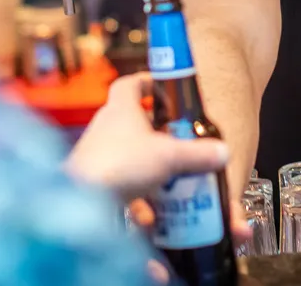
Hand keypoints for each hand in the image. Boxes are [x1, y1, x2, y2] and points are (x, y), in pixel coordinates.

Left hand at [66, 73, 229, 200]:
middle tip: (179, 141)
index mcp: (120, 108)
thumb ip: (198, 154)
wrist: (78, 202)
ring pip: (130, 158)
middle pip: (134, 123)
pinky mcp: (95, 182)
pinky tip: (153, 220)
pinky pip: (122, 188)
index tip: (165, 86)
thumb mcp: (168, 156)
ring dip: (151, 171)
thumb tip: (222, 151)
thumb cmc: (118, 164)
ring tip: (172, 184)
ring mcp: (98, 156)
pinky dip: (138, 204)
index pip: (131, 83)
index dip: (148, 81)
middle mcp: (106, 128)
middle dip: (158, 133)